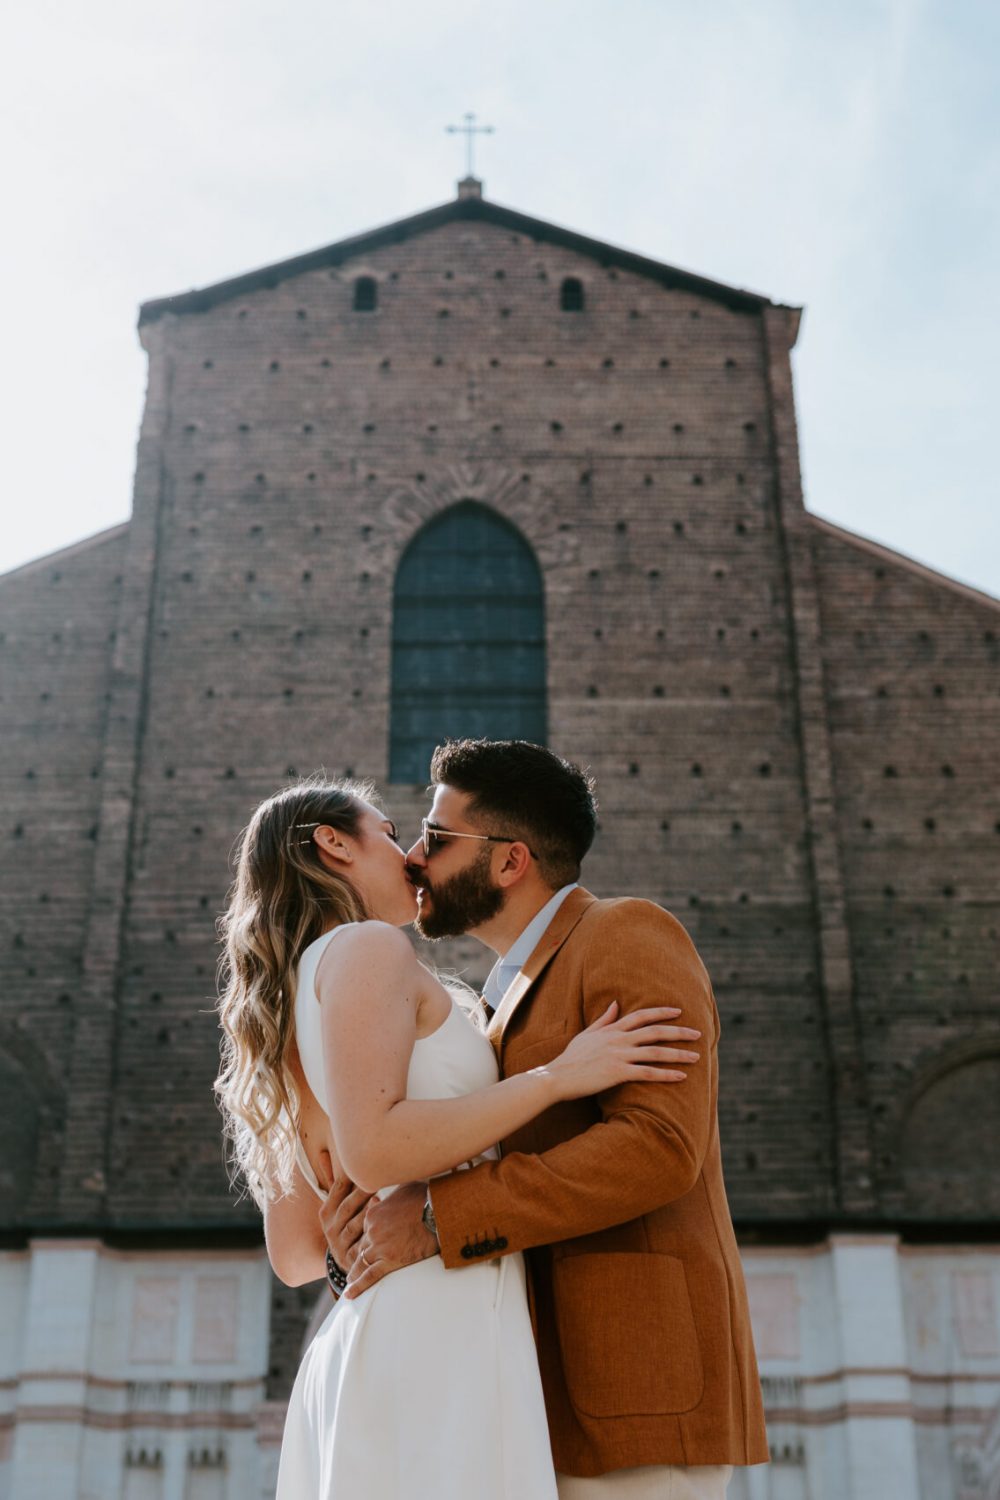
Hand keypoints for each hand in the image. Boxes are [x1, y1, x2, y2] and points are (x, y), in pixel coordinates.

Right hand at [317, 1151, 374, 1274]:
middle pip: (347, 1207)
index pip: (338, 1189)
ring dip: (365, 1213)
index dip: (350, 1176)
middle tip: (377, 1178)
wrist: (346, 1259)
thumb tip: (322, 1153)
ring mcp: (339, 1244)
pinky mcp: (350, 1259)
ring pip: (353, 1227)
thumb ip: (334, 1180)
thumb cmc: (346, 1223)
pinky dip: (369, 1237)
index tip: (364, 1163)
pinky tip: (379, 1227)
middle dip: (361, 1192)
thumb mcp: (337, 1204)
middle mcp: (330, 1228)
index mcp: (326, 1212)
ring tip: (378, 1199)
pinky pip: (361, 1247)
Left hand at [344, 1180, 436, 1299]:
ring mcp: (380, 1247)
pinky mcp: (390, 1261)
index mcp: (373, 1214)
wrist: (437, 1212)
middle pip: (361, 1246)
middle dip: (358, 1256)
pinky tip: (350, 1294)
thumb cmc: (424, 1198)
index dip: (366, 1238)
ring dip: (354, 1272)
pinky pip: (370, 1276)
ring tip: (350, 1281)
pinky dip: (358, 1286)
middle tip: (354, 1265)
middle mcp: (372, 1231)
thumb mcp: (401, 1191)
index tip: (368, 1243)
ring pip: (361, 1262)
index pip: (364, 1230)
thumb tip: (382, 1198)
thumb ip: (389, 1198)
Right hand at [546, 1004, 700, 1100]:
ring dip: (678, 1054)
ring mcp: (619, 1056)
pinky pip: (648, 1073)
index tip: (678, 1011)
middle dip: (678, 1032)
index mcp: (612, 1030)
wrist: (556, 1076)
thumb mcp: (587, 1034)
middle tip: (698, 1033)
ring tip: (696, 1056)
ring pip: (655, 1052)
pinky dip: (666, 1074)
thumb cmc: (570, 1058)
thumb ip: (604, 1019)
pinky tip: (681, 1076)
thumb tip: (616, 1003)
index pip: (641, 1016)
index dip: (661, 1012)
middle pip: (654, 1031)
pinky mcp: (618, 1073)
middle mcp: (618, 1039)